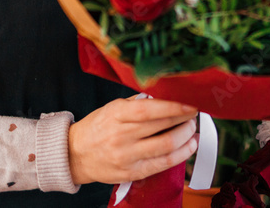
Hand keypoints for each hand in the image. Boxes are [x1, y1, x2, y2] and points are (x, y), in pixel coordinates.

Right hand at [68, 97, 198, 184]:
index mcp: (117, 115)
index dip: (173, 107)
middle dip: (184, 119)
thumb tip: (166, 96)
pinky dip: (181, 154)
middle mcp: (121, 136)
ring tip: (192, 128)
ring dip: (186, 136)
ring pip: (166, 147)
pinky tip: (190, 145)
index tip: (190, 103)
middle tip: (194, 113)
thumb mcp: (113, 108)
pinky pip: (162, 164)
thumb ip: (138, 103)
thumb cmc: (97, 127)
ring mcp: (127, 157)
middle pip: (161, 127)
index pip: (149, 110)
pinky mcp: (132, 172)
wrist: (75, 155)